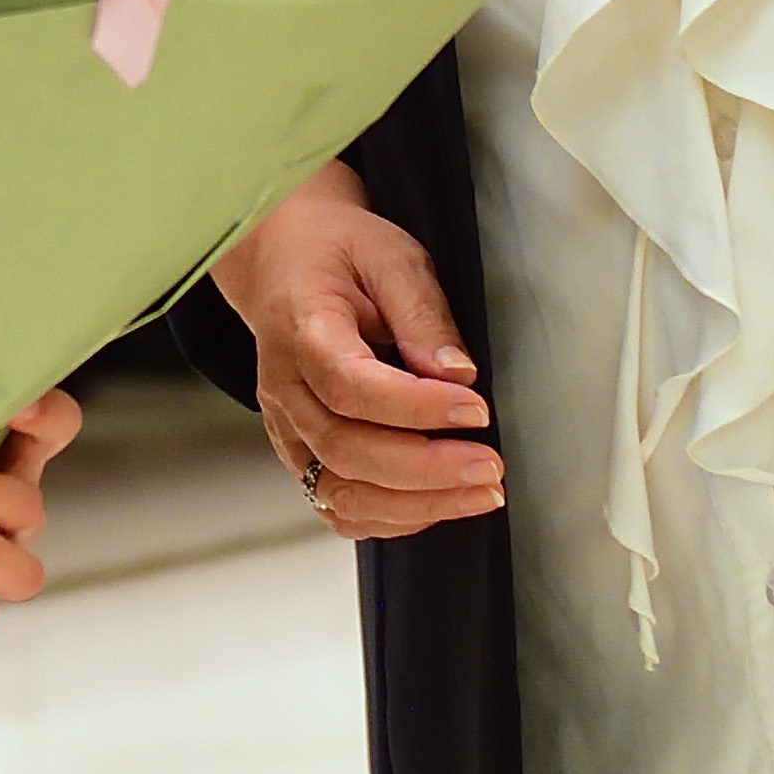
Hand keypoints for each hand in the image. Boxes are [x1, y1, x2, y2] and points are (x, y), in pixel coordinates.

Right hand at [212, 166, 497, 539]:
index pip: (351, 385)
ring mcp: (286, 428)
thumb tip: (457, 374)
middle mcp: (284, 387)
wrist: (284, 262)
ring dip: (415, 504)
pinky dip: (388, 519)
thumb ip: (423, 312)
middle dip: (426, 468)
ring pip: (338, 491)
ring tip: (479, 494)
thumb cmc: (340, 254)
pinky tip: (438, 504)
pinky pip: (335, 506)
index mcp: (302, 328)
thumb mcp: (391, 256)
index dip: (416, 408)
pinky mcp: (299, 453)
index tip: (476, 410)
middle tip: (490, 465)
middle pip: (345, 450)